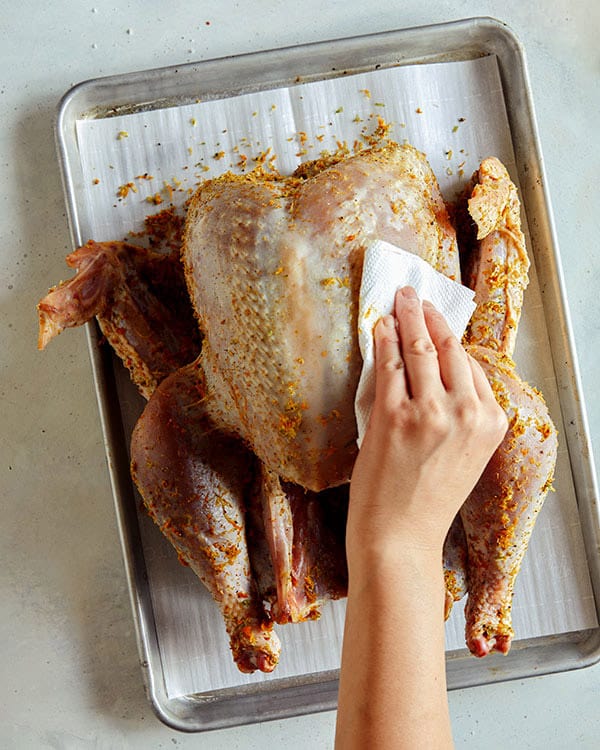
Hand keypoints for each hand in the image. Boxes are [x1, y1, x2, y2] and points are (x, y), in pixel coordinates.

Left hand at [347, 286, 507, 567]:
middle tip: (416, 295)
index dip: (450, 337)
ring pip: (419, 348)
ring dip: (407, 316)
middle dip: (430, 314)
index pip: (471, 365)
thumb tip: (430, 367)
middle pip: (448, 348)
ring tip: (400, 299)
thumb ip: (456, 413)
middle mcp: (467, 413)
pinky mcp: (394, 415)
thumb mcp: (461, 455)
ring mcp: (430, 412)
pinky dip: (384, 339)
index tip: (438, 320)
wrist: (399, 539)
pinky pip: (390, 364)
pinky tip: (380, 324)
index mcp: (491, 423)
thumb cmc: (425, 501)